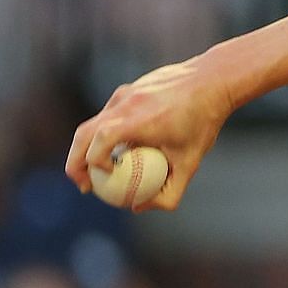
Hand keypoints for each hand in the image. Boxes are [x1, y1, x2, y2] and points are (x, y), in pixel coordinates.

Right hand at [64, 59, 233, 211]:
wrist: (212, 80)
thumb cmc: (204, 123)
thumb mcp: (192, 162)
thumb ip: (170, 190)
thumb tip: (139, 207)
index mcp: (139, 120)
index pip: (101, 140)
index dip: (93, 163)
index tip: (100, 181)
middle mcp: (125, 104)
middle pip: (84, 134)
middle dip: (76, 162)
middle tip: (83, 185)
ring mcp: (123, 94)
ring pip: (93, 123)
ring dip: (87, 148)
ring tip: (96, 172)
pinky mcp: (125, 90)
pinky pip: (108, 115)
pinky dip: (104, 134)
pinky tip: (119, 150)